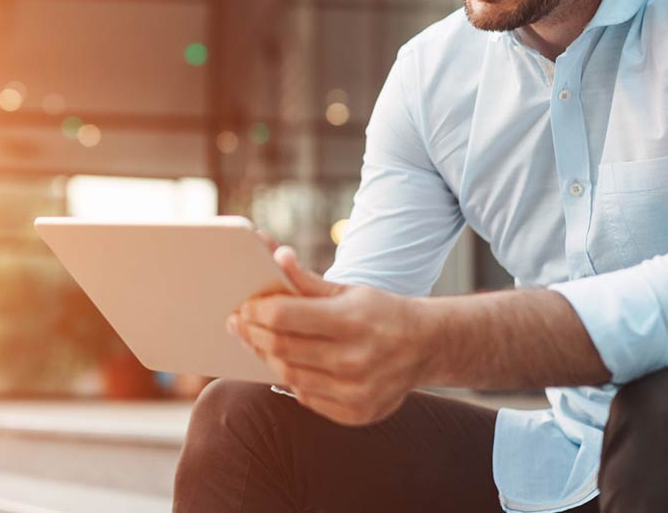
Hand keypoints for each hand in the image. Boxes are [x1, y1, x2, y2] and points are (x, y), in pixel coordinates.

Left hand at [226, 239, 430, 425]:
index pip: (283, 316)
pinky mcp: (356, 413)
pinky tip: (288, 363)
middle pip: (281, 348)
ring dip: (267, 357)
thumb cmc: (381, 313)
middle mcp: (355, 359)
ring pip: (289, 375)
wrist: (428, 347)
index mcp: (352, 320)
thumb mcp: (348, 290)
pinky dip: (292, 379)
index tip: (244, 306)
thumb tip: (274, 255)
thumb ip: (306, 279)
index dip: (256, 311)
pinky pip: (306, 397)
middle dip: (252, 334)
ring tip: (258, 342)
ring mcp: (356, 391)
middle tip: (239, 323)